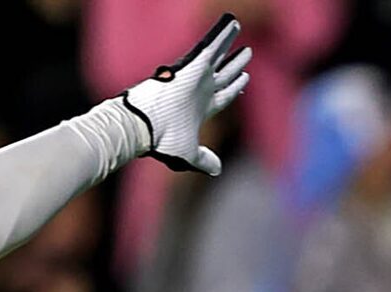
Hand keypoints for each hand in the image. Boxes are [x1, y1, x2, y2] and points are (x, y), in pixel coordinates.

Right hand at [120, 13, 252, 175]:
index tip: (243, 79)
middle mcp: (200, 90)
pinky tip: (233, 23)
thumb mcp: (189, 154)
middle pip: (224, 74)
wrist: (144, 127)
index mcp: (201, 109)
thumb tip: (217, 169)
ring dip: (230, 44)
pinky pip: (212, 46)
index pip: (222, 95)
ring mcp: (197, 77)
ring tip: (239, 30)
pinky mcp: (194, 67)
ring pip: (219, 56)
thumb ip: (204, 160)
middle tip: (246, 53)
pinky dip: (223, 34)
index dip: (233, 87)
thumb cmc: (162, 141)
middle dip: (235, 64)